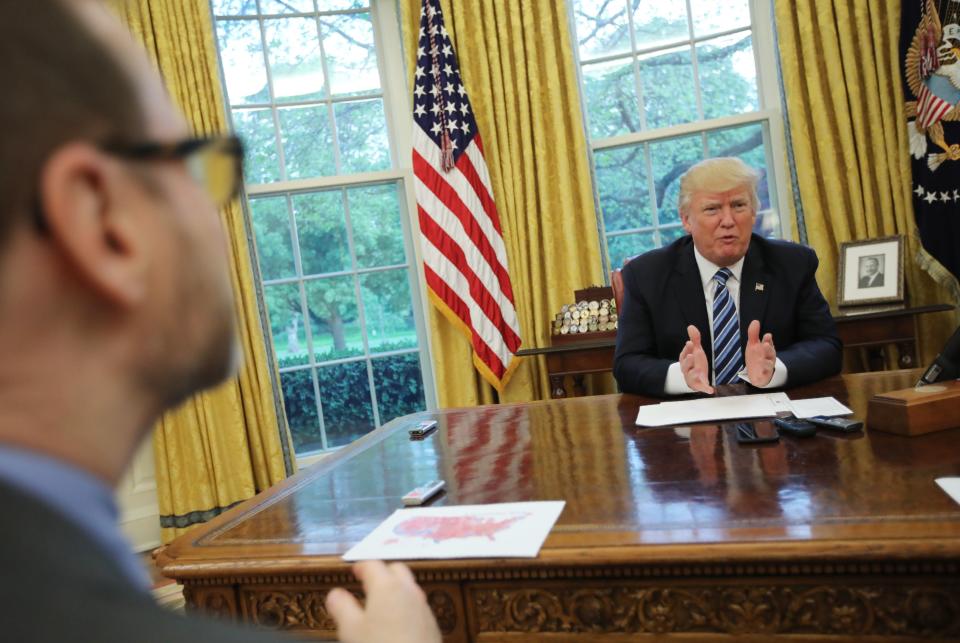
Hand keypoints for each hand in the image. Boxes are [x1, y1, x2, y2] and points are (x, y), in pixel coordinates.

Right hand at [325, 561, 441, 642]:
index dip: (361, 565)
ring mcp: (423, 606)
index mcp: (386, 586)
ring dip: (396, 588)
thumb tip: (335, 593)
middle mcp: (408, 590)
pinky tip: (397, 622)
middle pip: (396, 570)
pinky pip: (417, 605)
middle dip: (382, 572)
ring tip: (381, 602)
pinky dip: (406, 605)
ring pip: (409, 587)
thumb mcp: (351, 629)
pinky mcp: (432, 623)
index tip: (354, 570)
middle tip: (368, 583)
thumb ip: (341, 607)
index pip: (373, 564)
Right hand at [679, 325, 713, 393]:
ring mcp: (692, 378)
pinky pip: (701, 388)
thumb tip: (690, 326)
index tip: (690, 343)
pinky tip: (711, 390)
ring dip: (693, 373)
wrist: (695, 379)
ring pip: (691, 376)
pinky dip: (706, 389)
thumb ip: (695, 339)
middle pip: (685, 365)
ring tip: (698, 370)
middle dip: (688, 361)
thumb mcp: (696, 350)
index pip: (684, 354)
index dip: (686, 349)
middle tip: (692, 355)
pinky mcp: (699, 385)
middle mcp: (687, 369)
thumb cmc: (695, 363)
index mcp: (685, 360)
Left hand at [744, 319, 775, 385]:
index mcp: (766, 348)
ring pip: (768, 363)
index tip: (767, 336)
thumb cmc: (757, 356)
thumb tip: (755, 321)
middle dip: (768, 348)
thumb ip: (754, 334)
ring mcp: (767, 366)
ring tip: (762, 359)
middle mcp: (768, 356)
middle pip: (770, 352)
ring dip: (765, 360)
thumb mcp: (754, 345)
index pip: (768, 343)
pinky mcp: (764, 374)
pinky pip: (765, 373)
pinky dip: (764, 372)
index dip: (767, 340)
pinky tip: (762, 370)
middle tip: (765, 345)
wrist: (758, 374)